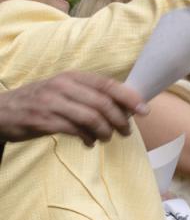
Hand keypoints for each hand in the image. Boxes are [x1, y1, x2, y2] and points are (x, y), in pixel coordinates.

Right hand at [0, 72, 145, 146]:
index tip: (144, 110)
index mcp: (71, 77)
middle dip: (120, 120)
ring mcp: (52, 103)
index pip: (107, 84)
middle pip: (103, 103)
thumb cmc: (39, 101)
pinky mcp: (43, 121)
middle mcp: (62, 86)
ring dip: (105, 132)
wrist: (1, 111)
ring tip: (106, 138)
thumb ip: (89, 95)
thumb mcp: (63, 91)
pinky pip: (75, 131)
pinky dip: (88, 138)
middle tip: (125, 131)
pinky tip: (89, 142)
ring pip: (92, 118)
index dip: (129, 97)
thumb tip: (124, 108)